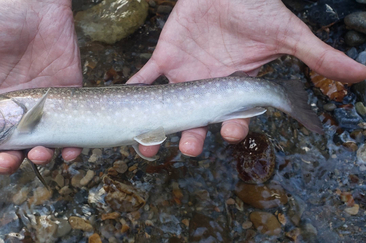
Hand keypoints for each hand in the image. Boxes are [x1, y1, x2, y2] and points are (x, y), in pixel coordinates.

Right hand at [0, 0, 82, 178]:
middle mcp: (17, 110)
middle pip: (12, 149)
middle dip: (7, 163)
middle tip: (4, 162)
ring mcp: (43, 105)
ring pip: (42, 143)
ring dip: (40, 157)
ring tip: (37, 154)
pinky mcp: (68, 96)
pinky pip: (74, 127)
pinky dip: (74, 144)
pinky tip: (70, 151)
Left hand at [128, 0, 365, 157]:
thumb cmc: (256, 9)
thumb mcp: (286, 34)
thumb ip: (317, 57)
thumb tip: (362, 74)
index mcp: (236, 88)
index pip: (235, 116)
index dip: (232, 126)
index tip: (230, 131)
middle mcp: (209, 89)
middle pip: (199, 123)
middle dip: (192, 138)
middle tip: (188, 148)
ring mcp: (184, 77)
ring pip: (169, 110)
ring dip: (158, 128)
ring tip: (148, 143)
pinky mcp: (165, 61)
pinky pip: (145, 78)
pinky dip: (133, 89)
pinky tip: (123, 101)